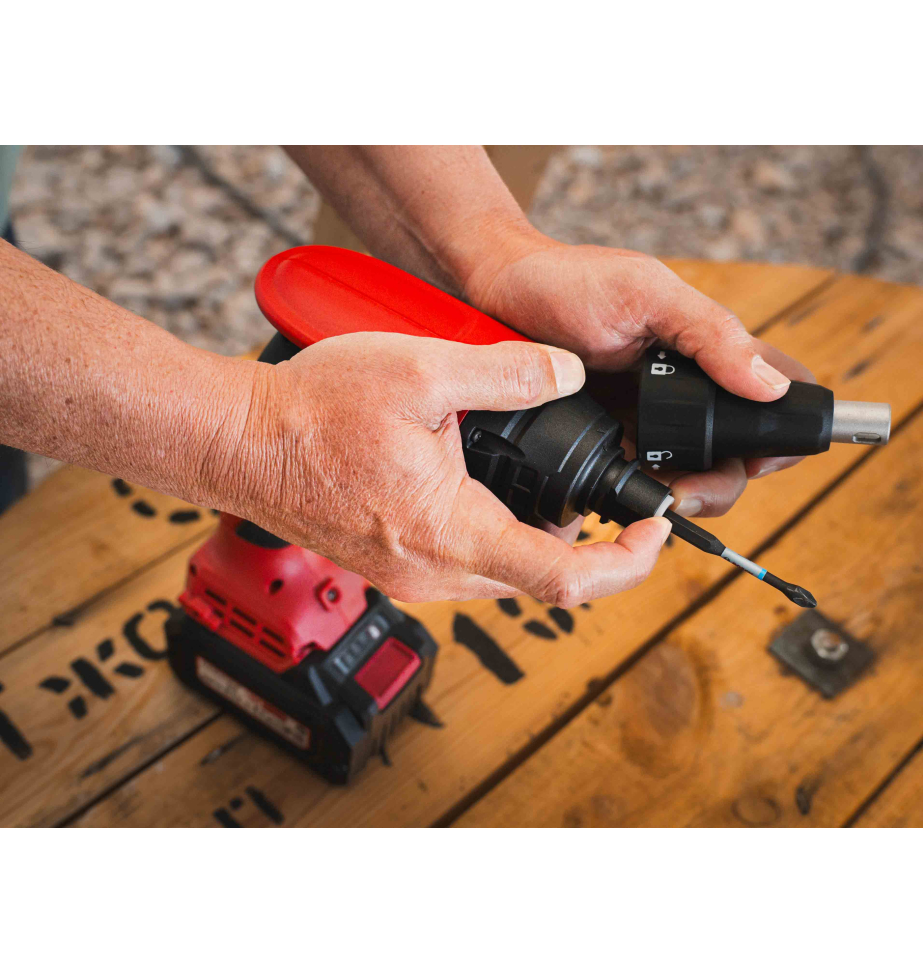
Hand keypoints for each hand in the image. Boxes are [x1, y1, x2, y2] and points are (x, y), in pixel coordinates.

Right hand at [227, 332, 670, 603]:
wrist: (239, 441)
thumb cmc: (313, 412)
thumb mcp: (422, 372)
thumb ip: (509, 372)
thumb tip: (568, 374)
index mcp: (452, 531)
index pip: (565, 579)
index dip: (626, 562)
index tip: (654, 532)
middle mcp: (434, 571)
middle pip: (540, 580)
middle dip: (586, 543)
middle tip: (605, 493)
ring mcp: (411, 577)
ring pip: (503, 573)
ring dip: (537, 538)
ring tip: (548, 483)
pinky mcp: (393, 567)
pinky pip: (465, 564)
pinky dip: (495, 535)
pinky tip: (489, 488)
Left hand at [462, 237, 814, 517]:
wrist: (492, 294)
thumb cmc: (567, 279)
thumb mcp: (647, 294)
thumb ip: (710, 334)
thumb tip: (770, 387)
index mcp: (709, 353)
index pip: (777, 398)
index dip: (778, 437)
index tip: (751, 460)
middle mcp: (683, 392)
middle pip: (733, 457)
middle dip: (718, 485)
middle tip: (682, 493)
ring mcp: (645, 420)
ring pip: (687, 478)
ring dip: (677, 495)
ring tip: (649, 493)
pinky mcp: (606, 440)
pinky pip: (635, 480)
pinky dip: (635, 494)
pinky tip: (618, 491)